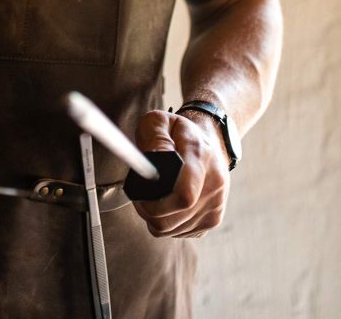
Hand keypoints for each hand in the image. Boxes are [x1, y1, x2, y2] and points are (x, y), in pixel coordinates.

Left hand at [131, 109, 229, 238]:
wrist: (210, 142)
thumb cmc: (179, 132)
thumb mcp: (161, 121)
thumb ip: (154, 137)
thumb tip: (151, 162)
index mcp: (201, 158)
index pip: (184, 195)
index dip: (155, 202)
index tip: (140, 194)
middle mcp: (214, 185)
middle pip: (174, 216)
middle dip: (149, 210)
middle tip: (139, 197)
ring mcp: (216, 206)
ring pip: (174, 228)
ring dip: (155, 218)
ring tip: (150, 199)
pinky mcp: (212, 221)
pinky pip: (180, 232)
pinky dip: (166, 224)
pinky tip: (164, 207)